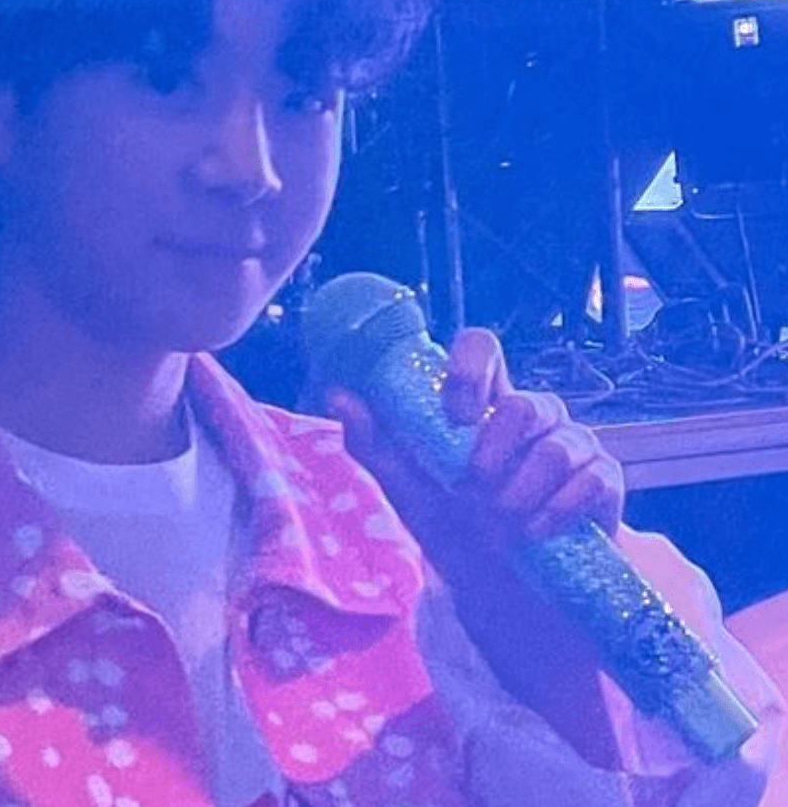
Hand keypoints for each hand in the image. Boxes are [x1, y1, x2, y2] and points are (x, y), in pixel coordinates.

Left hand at [325, 327, 624, 558]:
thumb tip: (337, 396)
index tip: (451, 414)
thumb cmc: (456, 528)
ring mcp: (574, 446)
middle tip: (473, 486)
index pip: (483, 349)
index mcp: (483, 407)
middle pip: (525, 403)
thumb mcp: (408, 489)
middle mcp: (533, 418)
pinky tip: (536, 531)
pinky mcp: (604, 481)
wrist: (505, 592)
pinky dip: (560, 508)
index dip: (470, 367)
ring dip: (525, 487)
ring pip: (559, 445)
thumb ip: (375, 444)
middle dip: (496, 448)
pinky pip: (592, 479)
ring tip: (505, 521)